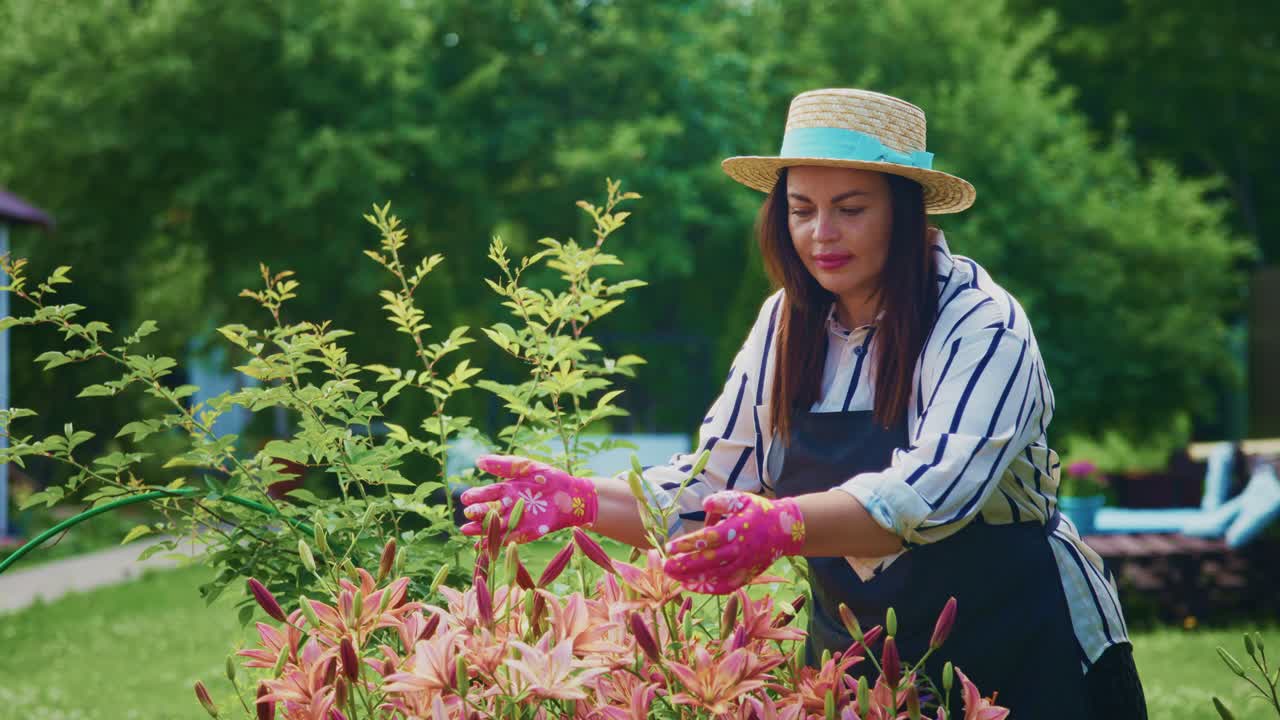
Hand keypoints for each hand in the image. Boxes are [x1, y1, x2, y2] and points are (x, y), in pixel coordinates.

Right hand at [459, 455, 598, 543]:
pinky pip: (508, 538)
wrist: (573, 495)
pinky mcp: (526, 533)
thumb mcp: (526, 467)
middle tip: (467, 513)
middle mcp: (508, 506)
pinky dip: (496, 543)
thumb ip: (503, 465)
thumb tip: (477, 460)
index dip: (476, 495)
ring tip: (466, 531)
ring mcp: (517, 520)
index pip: (487, 493)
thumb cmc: (549, 478)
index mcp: (507, 489)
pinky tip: (482, 547)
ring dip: (480, 530)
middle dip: (477, 512)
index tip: (465, 498)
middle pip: (488, 511)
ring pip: (494, 526)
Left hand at [662, 491, 805, 594]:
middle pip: (708, 561)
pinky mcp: (748, 576)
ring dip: (693, 579)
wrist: (784, 530)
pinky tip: (692, 586)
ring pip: (715, 577)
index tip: (669, 548)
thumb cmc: (758, 511)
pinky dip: (709, 589)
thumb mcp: (741, 499)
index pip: (708, 539)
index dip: (688, 544)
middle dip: (684, 565)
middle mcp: (740, 550)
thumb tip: (705, 504)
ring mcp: (744, 565)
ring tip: (674, 578)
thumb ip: (721, 501)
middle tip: (665, 567)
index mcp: (737, 529)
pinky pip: (726, 587)